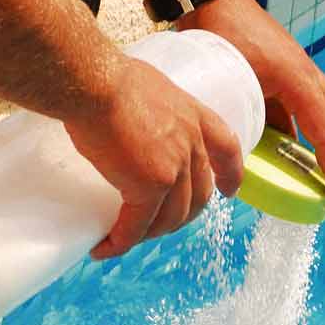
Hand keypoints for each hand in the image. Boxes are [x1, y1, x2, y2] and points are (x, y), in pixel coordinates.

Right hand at [64, 57, 245, 258]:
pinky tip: (105, 248)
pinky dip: (121, 242)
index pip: (227, 149)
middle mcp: (192, 144)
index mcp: (194, 116)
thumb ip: (152, 109)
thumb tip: (131, 119)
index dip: (230, 174)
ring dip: (149, 234)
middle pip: (198, 196)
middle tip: (155, 225)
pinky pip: (137, 226)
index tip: (229, 192)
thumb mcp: (146, 86)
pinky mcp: (149, 186)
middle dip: (179, 217)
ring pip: (170, 218)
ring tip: (125, 236)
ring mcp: (174, 168)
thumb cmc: (105, 77)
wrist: (93, 83)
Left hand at [179, 0, 324, 207]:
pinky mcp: (291, 79)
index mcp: (299, 81)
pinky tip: (301, 160)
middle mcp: (309, 78)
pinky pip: (312, 112)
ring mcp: (303, 77)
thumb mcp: (230, 83)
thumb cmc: (222, 36)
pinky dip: (314, 137)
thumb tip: (235, 167)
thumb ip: (237, 121)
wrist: (216, 1)